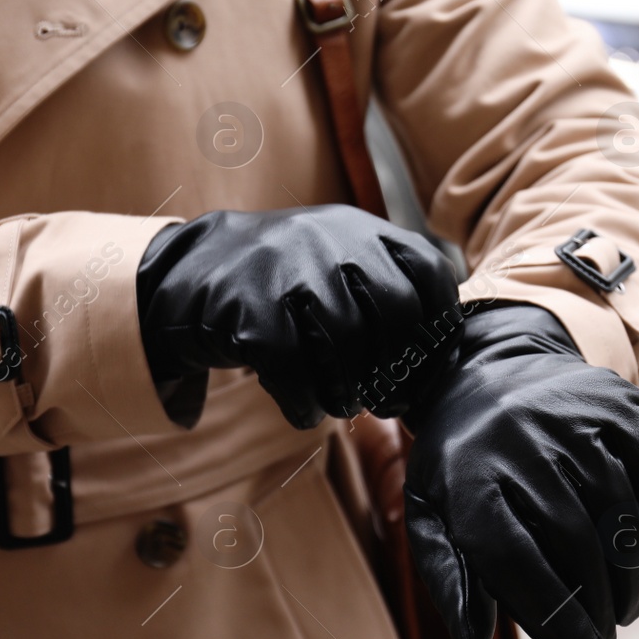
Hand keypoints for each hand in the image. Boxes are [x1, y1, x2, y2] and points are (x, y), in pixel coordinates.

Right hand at [136, 206, 460, 428]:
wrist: (192, 270)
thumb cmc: (285, 282)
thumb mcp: (339, 258)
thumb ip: (390, 284)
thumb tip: (445, 352)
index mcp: (363, 229)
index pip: (428, 271)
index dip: (440, 327)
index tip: (428, 368)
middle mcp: (332, 242)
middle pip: (396, 311)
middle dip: (401, 369)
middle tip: (392, 402)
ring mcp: (291, 273)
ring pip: (349, 344)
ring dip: (352, 392)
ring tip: (345, 406)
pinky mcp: (253, 312)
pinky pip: (297, 372)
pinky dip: (307, 404)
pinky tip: (306, 409)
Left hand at [403, 304, 638, 638]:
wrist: (488, 371)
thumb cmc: (461, 464)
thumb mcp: (431, 516)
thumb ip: (450, 579)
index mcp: (468, 477)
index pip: (516, 561)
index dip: (554, 617)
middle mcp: (522, 441)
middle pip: (574, 541)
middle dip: (598, 606)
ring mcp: (574, 416)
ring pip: (619, 513)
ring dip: (629, 574)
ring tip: (624, 606)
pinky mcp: (618, 403)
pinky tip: (636, 543)